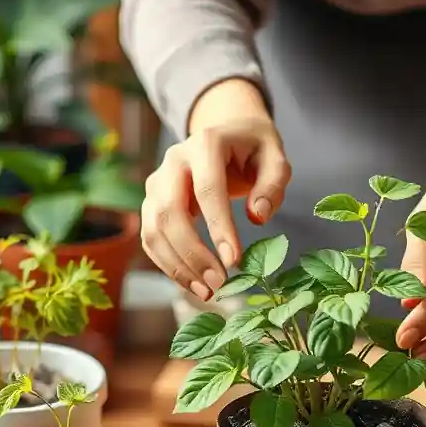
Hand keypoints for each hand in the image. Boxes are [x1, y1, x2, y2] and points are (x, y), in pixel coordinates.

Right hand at [141, 79, 290, 300]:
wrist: (227, 134)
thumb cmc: (254, 149)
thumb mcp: (275, 156)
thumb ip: (273, 183)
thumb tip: (257, 216)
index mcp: (206, 143)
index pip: (208, 189)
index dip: (219, 228)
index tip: (234, 260)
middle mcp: (174, 160)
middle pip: (170, 211)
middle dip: (192, 253)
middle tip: (218, 283)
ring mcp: (158, 181)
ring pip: (154, 228)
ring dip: (177, 265)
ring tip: (206, 292)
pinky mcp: (153, 202)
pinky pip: (151, 238)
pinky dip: (168, 264)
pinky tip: (192, 283)